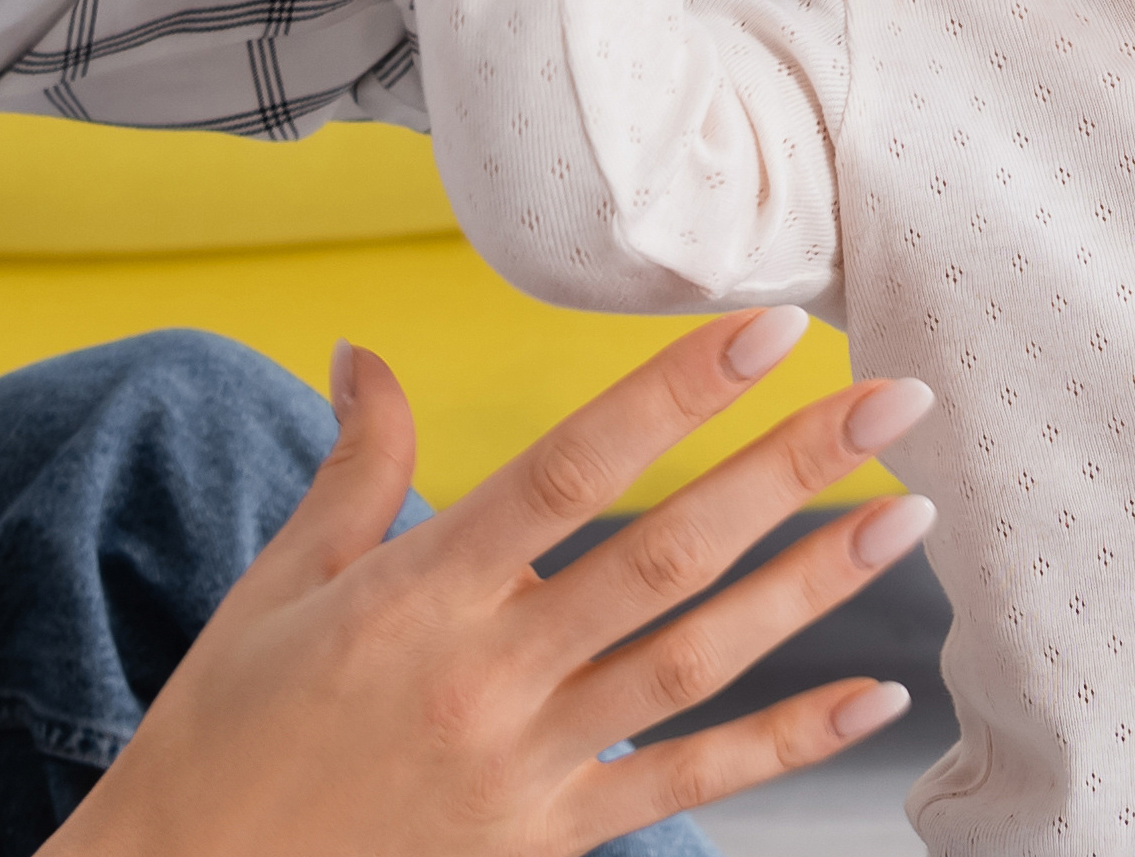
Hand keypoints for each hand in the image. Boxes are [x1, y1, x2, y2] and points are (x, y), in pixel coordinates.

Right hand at [38, 311, 943, 856]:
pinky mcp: (545, 839)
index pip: (569, 467)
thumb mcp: (275, 591)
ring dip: (812, 587)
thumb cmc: (225, 740)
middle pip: (662, 552)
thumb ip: (352, 470)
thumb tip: (360, 350)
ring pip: (695, 660)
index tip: (769, 329)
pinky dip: (786, 743)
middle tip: (895, 402)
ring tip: (908, 519)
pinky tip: (873, 698)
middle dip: (788, 469)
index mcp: (413, 593)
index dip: (675, 393)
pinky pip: (686, 782)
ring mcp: (523, 763)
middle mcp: (482, 673)